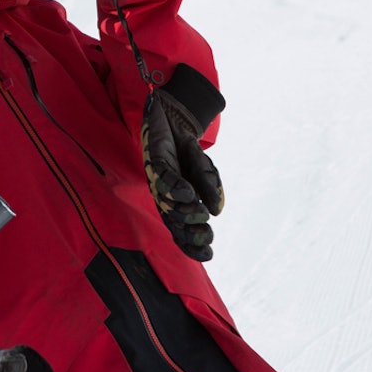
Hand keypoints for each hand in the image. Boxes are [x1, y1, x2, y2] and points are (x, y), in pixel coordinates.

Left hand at [142, 88, 224, 260]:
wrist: (174, 117)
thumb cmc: (185, 149)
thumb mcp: (205, 169)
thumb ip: (210, 186)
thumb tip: (216, 210)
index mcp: (177, 202)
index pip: (181, 232)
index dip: (192, 246)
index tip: (209, 254)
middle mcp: (164, 196)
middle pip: (173, 224)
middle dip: (190, 235)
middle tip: (207, 236)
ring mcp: (158, 180)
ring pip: (167, 205)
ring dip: (184, 213)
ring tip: (200, 214)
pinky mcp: (155, 160)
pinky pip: (163, 178)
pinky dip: (175, 188)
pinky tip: (189, 194)